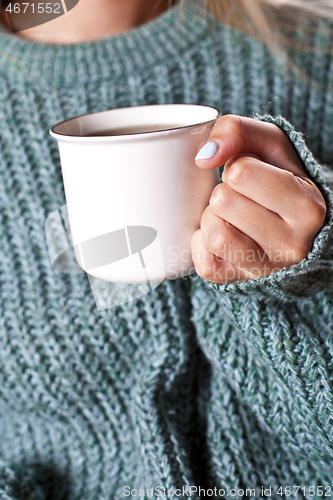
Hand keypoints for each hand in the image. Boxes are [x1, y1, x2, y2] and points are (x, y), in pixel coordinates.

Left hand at [191, 115, 326, 283]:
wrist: (290, 226)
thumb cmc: (277, 179)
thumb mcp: (269, 144)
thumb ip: (237, 131)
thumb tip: (204, 157)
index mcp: (307, 206)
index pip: (240, 172)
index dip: (237, 167)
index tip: (252, 177)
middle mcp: (293, 244)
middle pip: (223, 202)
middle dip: (223, 192)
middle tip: (240, 198)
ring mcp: (267, 268)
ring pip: (214, 234)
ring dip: (211, 218)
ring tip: (230, 217)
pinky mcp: (241, 283)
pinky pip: (205, 264)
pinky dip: (203, 245)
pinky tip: (221, 236)